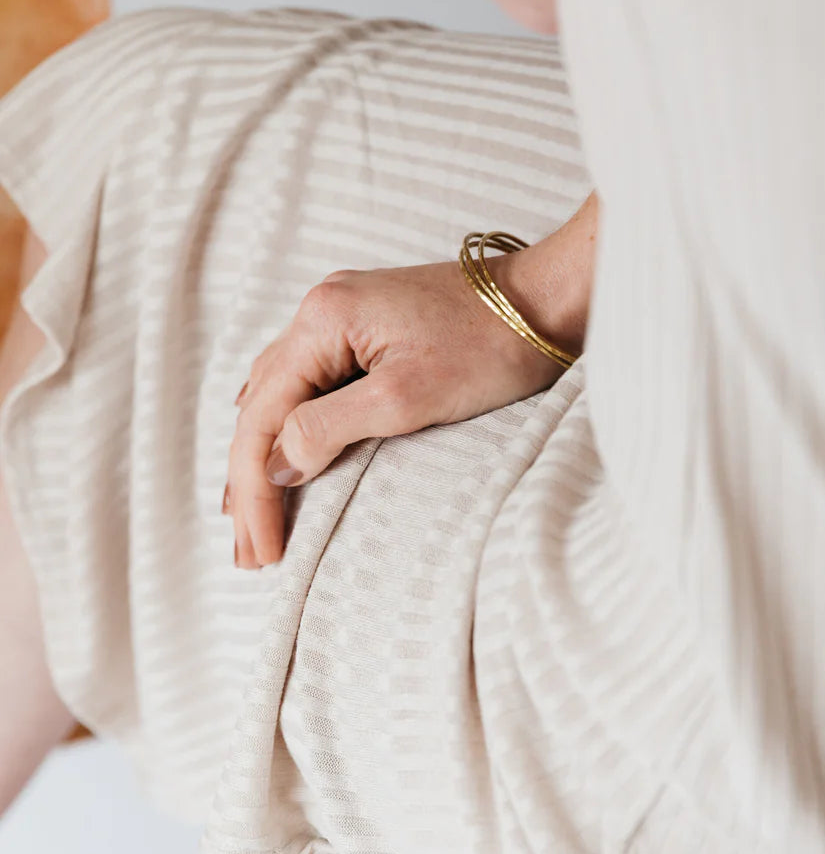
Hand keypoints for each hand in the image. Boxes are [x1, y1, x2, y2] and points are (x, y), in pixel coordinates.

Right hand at [225, 250, 580, 569]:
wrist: (546, 300)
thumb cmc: (490, 346)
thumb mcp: (407, 397)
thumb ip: (330, 428)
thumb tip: (275, 465)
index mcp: (323, 319)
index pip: (264, 416)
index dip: (255, 489)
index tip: (263, 550)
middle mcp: (320, 308)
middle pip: (261, 405)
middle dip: (250, 481)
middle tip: (249, 553)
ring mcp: (342, 312)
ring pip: (279, 393)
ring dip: (264, 455)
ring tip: (251, 517)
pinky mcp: (368, 325)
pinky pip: (308, 380)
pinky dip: (290, 424)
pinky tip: (283, 452)